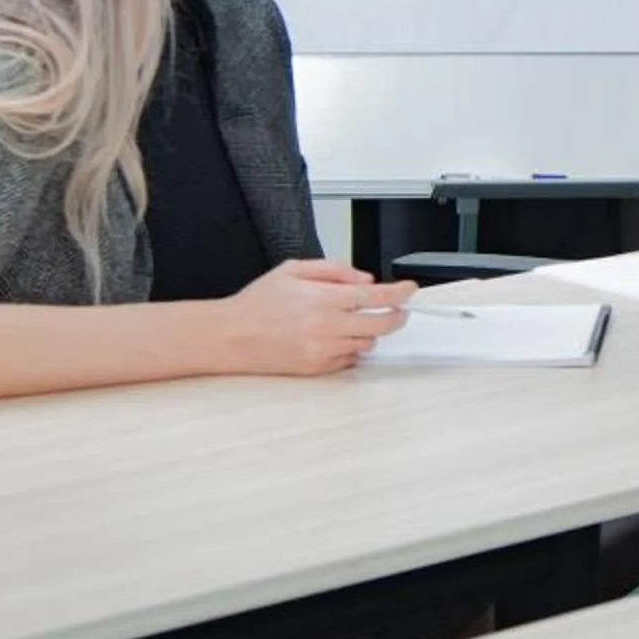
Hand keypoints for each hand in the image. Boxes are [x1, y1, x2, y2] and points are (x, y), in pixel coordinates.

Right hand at [221, 259, 416, 376]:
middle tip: (400, 310)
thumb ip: (334, 270)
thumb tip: (364, 278)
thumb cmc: (257, 303)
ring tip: (354, 321)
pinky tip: (336, 337)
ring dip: (370, 332)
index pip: (374, 295)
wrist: (228, 336)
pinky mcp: (315, 369)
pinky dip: (351, 349)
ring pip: (366, 344)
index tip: (410, 289)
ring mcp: (321, 350)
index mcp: (322, 298)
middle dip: (396, 316)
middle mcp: (325, 326)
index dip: (398, 293)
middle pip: (380, 324)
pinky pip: (348, 360)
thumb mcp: (293, 270)